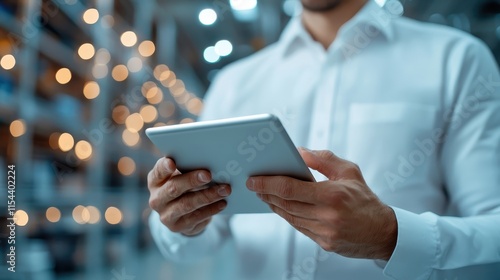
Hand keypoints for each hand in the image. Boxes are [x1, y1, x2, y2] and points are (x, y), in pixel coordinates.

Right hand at [148, 157, 230, 235]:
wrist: (180, 216)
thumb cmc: (182, 188)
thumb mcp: (179, 178)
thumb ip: (186, 169)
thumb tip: (210, 162)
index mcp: (155, 181)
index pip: (158, 172)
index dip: (164, 167)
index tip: (172, 162)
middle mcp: (156, 198)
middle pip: (173, 188)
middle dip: (192, 180)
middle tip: (208, 174)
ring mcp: (165, 215)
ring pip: (187, 204)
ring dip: (208, 196)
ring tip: (224, 189)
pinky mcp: (177, 227)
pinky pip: (196, 217)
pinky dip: (211, 209)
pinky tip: (222, 203)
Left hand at [247, 148, 396, 259]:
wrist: (383, 232)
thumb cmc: (364, 198)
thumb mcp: (348, 171)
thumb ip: (322, 159)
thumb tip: (297, 152)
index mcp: (332, 196)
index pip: (290, 189)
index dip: (267, 183)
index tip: (253, 179)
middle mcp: (326, 216)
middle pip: (285, 204)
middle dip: (266, 193)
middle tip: (254, 184)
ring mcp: (324, 232)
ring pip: (289, 216)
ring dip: (273, 204)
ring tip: (264, 193)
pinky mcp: (323, 243)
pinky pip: (298, 226)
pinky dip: (286, 215)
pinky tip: (280, 206)